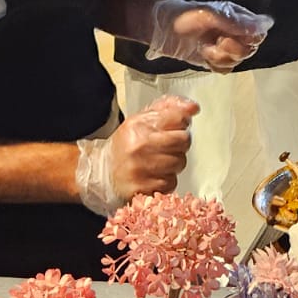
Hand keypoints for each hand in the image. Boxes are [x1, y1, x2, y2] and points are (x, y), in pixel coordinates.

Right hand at [74, 94, 198, 213]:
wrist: (103, 172)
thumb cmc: (126, 145)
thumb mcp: (142, 119)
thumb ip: (169, 108)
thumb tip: (193, 108)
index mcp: (138, 125)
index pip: (178, 118)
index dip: (182, 122)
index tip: (177, 126)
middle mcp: (139, 146)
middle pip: (183, 141)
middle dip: (180, 143)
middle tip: (169, 146)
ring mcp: (140, 169)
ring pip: (180, 163)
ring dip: (174, 163)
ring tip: (160, 161)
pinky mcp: (143, 189)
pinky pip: (171, 183)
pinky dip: (167, 180)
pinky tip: (155, 175)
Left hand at [146, 0, 273, 70]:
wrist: (160, 29)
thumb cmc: (183, 16)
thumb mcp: (209, 15)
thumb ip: (237, 22)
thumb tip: (266, 24)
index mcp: (237, 17)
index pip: (259, 32)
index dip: (250, 38)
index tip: (233, 36)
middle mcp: (234, 32)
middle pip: (250, 49)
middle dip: (233, 50)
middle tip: (216, 42)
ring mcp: (224, 46)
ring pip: (237, 61)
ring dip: (221, 57)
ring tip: (205, 48)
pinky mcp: (213, 59)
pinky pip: (225, 69)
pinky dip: (214, 65)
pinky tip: (203, 55)